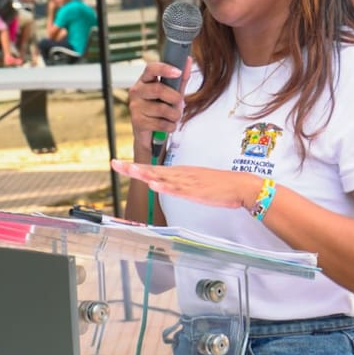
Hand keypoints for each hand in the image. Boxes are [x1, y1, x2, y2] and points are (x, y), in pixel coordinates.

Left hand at [111, 160, 259, 210]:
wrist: (239, 186)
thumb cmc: (219, 185)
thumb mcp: (195, 182)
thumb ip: (180, 183)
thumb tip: (165, 185)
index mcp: (179, 172)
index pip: (152, 168)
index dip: (134, 166)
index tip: (118, 163)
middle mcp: (180, 174)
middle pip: (152, 170)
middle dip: (132, 167)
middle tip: (114, 163)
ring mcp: (187, 182)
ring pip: (162, 177)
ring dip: (145, 173)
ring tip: (129, 169)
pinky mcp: (195, 191)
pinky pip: (177, 189)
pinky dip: (164, 186)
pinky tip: (154, 184)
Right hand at [127, 61, 187, 141]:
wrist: (150, 135)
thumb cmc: (161, 110)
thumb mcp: (172, 93)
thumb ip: (180, 79)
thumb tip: (188, 60)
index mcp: (145, 80)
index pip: (151, 69)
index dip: (164, 69)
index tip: (178, 72)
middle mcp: (137, 91)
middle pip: (158, 89)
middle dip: (175, 98)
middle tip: (180, 104)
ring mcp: (135, 107)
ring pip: (162, 109)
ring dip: (175, 115)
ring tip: (174, 117)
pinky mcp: (137, 122)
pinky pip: (161, 123)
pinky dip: (170, 126)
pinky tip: (167, 126)